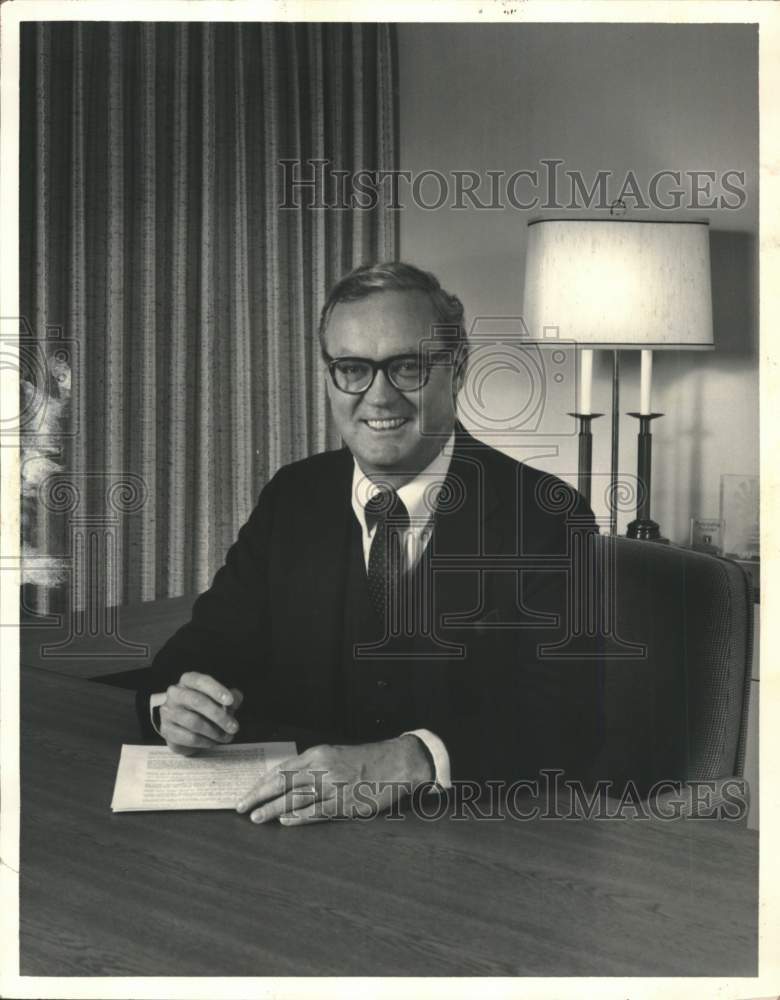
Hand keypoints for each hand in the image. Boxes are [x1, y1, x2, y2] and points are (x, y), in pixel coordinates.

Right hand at [160, 671, 243, 755]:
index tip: (230, 701)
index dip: (216, 690)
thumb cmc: (205, 708)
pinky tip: (213, 742)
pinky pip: (189, 737)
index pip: (201, 681)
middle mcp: (175, 693)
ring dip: (214, 732)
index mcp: (188, 681)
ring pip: (194, 722)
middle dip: (219, 716)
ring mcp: (168, 712)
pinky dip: (205, 741)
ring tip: (226, 737)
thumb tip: (235, 700)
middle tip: (234, 727)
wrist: (184, 727)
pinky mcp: (167, 730)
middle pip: (197, 701)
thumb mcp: (220, 699)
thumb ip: (230, 697)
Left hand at [235, 735, 433, 825]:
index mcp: (317, 755)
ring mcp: (332, 787)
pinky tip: (284, 821)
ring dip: (271, 809)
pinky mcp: (343, 803)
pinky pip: (315, 812)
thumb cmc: (364, 760)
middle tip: (241, 807)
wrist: (394, 763)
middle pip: (281, 782)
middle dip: (258, 795)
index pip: (281, 769)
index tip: (247, 793)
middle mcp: (321, 768)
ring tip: (256, 818)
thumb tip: (286, 780)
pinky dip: (297, 817)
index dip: (261, 783)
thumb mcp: (334, 755)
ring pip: (293, 798)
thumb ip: (311, 767)